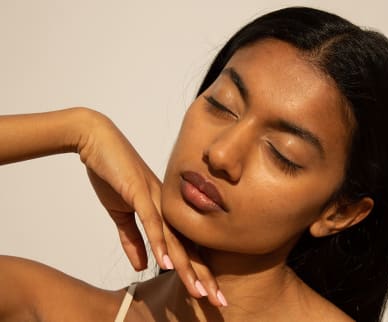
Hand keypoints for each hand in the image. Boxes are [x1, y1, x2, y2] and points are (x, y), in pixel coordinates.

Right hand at [78, 109, 224, 305]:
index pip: (186, 247)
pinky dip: (159, 243)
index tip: (209, 294)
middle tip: (219, 302)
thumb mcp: (122, 214)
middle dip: (204, 276)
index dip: (198, 271)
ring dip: (188, 268)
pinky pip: (151, 221)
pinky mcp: (139, 192)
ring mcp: (155, 199)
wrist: (98, 142)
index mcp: (166, 212)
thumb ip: (133, 240)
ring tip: (200, 292)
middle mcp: (168, 207)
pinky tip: (168, 264)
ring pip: (175, 239)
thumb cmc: (114, 174)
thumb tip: (142, 266)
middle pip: (189, 247)